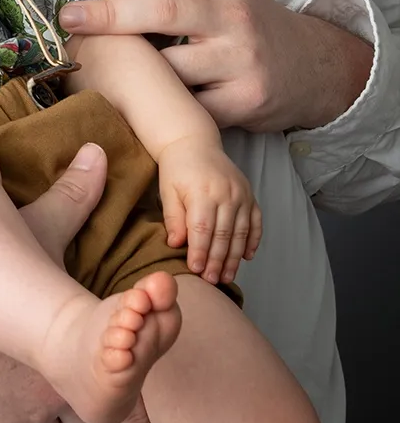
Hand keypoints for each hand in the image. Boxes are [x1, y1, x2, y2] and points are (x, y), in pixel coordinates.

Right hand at [0, 145, 154, 422]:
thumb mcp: (34, 225)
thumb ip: (75, 194)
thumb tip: (100, 152)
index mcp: (74, 349)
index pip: (120, 392)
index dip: (112, 379)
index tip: (96, 364)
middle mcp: (52, 391)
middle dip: (80, 409)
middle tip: (64, 381)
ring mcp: (16, 413)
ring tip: (33, 393)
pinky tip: (2, 402)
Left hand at [55, 0, 371, 132]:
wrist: (314, 65)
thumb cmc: (241, 24)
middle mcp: (230, 15)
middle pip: (161, 10)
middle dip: (107, 15)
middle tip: (67, 20)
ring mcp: (240, 59)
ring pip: (171, 67)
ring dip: (129, 72)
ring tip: (94, 69)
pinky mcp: (245, 100)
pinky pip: (188, 108)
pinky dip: (158, 108)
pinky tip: (134, 105)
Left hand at [157, 138, 261, 283]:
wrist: (193, 142)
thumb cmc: (176, 168)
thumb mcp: (167, 191)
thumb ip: (173, 218)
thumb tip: (177, 244)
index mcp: (203, 193)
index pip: (202, 230)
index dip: (200, 252)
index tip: (195, 270)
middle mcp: (227, 194)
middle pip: (224, 235)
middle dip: (218, 261)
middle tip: (212, 280)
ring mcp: (242, 195)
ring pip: (241, 233)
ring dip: (235, 257)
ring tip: (228, 276)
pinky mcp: (250, 195)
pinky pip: (256, 222)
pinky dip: (253, 241)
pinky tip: (247, 256)